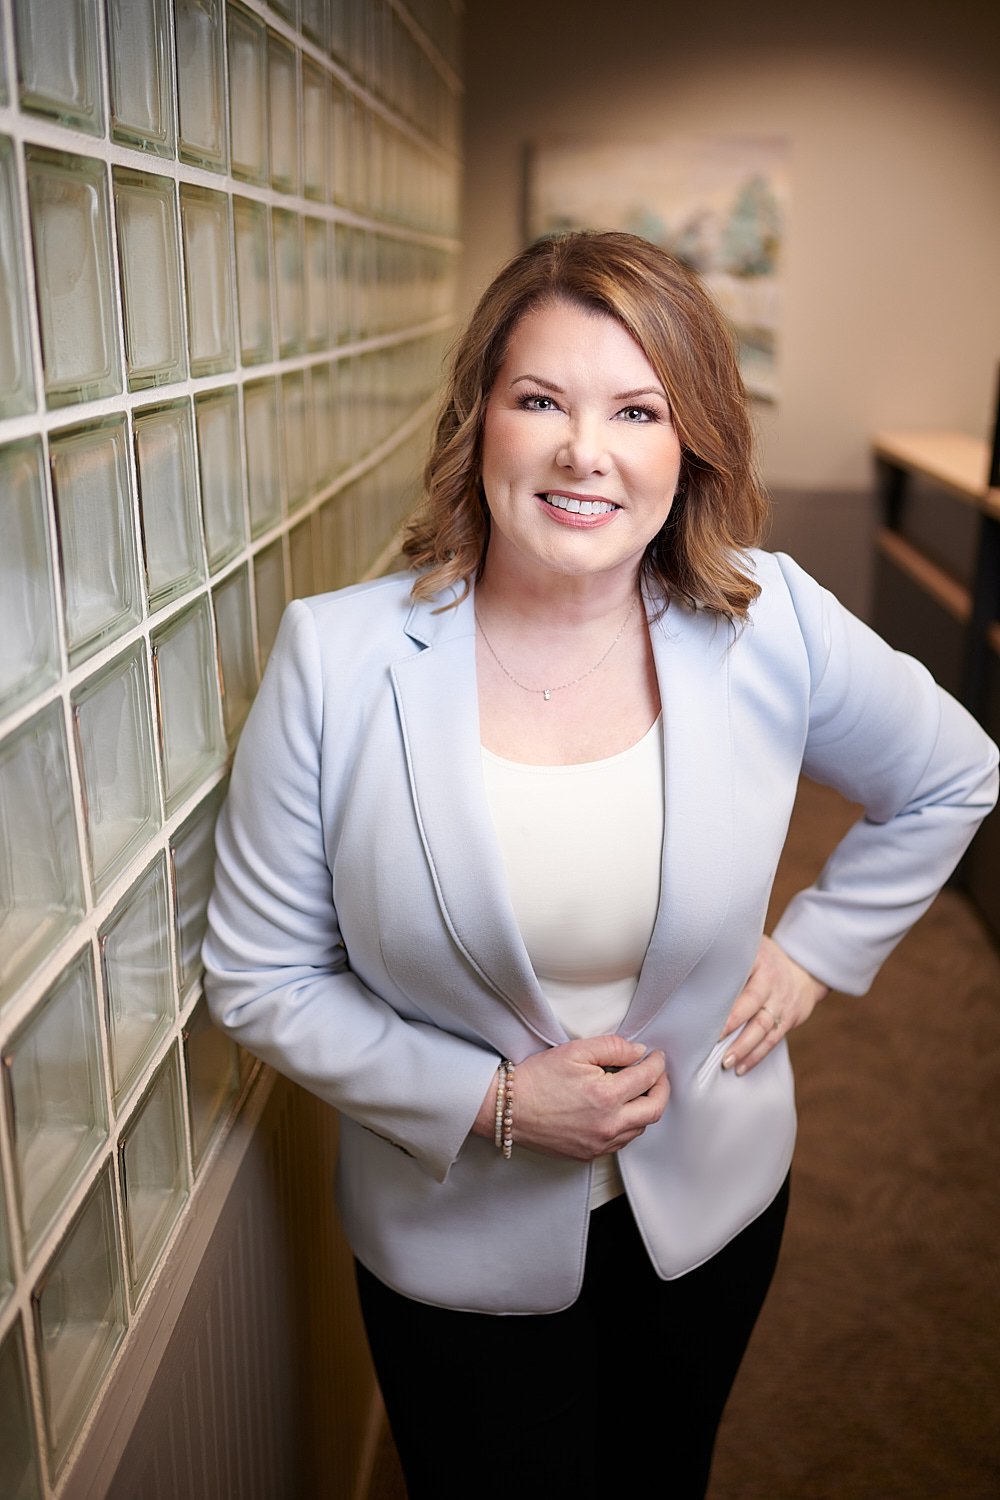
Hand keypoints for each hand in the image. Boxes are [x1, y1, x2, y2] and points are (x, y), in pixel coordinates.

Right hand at [473, 1035, 667, 1160]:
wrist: (509, 1108)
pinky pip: (622, 1141)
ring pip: (640, 1127)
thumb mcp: (575, 1051)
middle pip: (654, 1109)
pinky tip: (620, 1110)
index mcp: (606, 1096)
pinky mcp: (590, 1153)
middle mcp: (608, 1125)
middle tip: (658, 1074)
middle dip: (662, 1088)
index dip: (657, 1064)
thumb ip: (612, 1048)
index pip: (648, 1078)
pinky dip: (629, 1124)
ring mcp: (600, 1143)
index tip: (657, 1056)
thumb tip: (638, 1052)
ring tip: (639, 1090)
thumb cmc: (537, 1079)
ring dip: (646, 1107)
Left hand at [719, 935, 827, 1075]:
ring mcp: (782, 1001)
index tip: (707, 1010)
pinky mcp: (789, 1019)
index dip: (725, 992)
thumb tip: (692, 972)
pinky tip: (741, 1067)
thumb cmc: (764, 961)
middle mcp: (771, 981)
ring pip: (763, 1027)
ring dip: (744, 1047)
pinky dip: (757, 1055)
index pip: (740, 976)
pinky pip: (772, 1040)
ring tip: (726, 1062)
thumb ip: (728, 960)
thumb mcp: (750, 950)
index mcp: (758, 960)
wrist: (805, 971)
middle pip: (752, 1004)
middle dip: (732, 1024)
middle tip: (713, 1040)